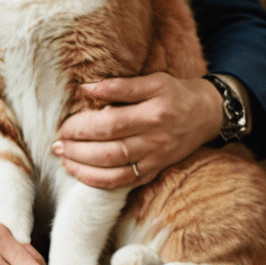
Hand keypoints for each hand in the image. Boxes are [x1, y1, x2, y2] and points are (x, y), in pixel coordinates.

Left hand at [53, 73, 222, 189]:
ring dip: (85, 168)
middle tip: (57, 145)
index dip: (83, 127)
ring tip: (64, 159)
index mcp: (153, 113)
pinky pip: (126, 183)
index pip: (110, 124)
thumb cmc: (175, 93)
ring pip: (117, 170)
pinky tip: (83, 175)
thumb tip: (86, 89)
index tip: (63, 127)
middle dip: (79, 150)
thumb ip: (119, 86)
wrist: (208, 114)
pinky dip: (102, 183)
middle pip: (111, 150)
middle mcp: (155, 139)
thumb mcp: (153, 81)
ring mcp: (156, 159)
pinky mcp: (156, 170)